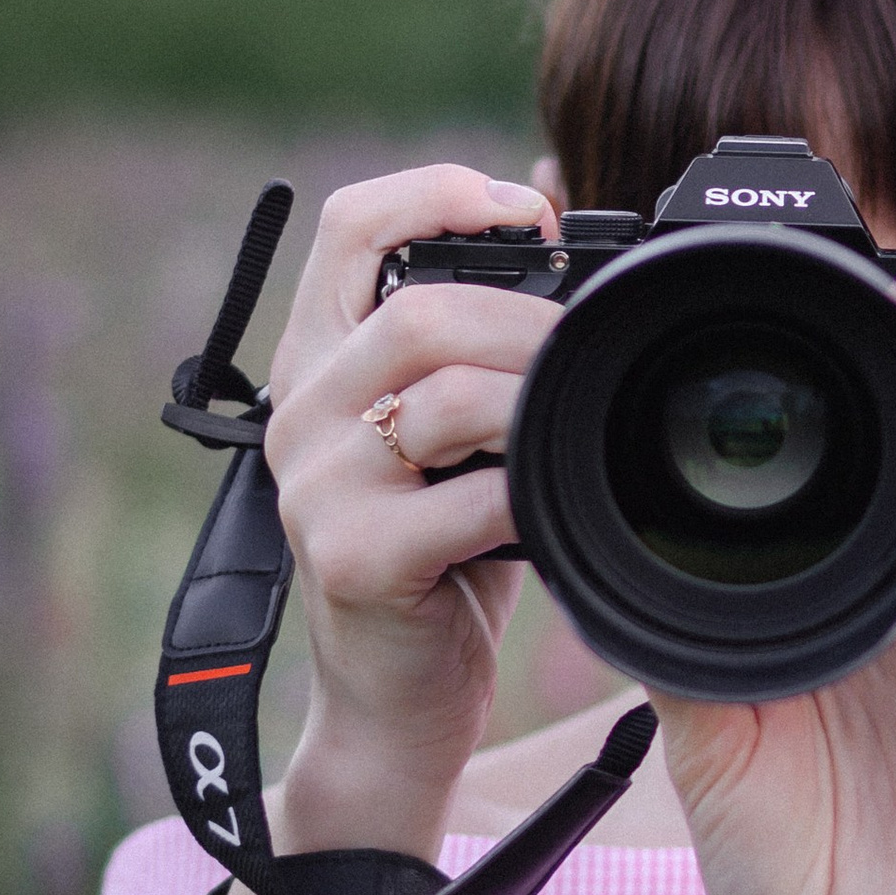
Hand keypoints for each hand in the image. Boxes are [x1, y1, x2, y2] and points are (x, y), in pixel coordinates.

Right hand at [255, 165, 563, 862]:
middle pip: (417, 306)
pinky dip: (535, 493)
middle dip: (528, 318)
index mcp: (321, 360)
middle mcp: (302, 410)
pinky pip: (469, 497)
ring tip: (585, 422)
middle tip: (593, 349)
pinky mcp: (354, 558)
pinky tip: (563, 504)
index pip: (348, 224)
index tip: (526, 213)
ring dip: (538, 398)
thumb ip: (478, 342)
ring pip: (440, 392)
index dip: (436, 193)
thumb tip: (556, 211)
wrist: (395, 701)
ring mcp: (319, 486)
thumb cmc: (441, 555)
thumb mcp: (455, 433)